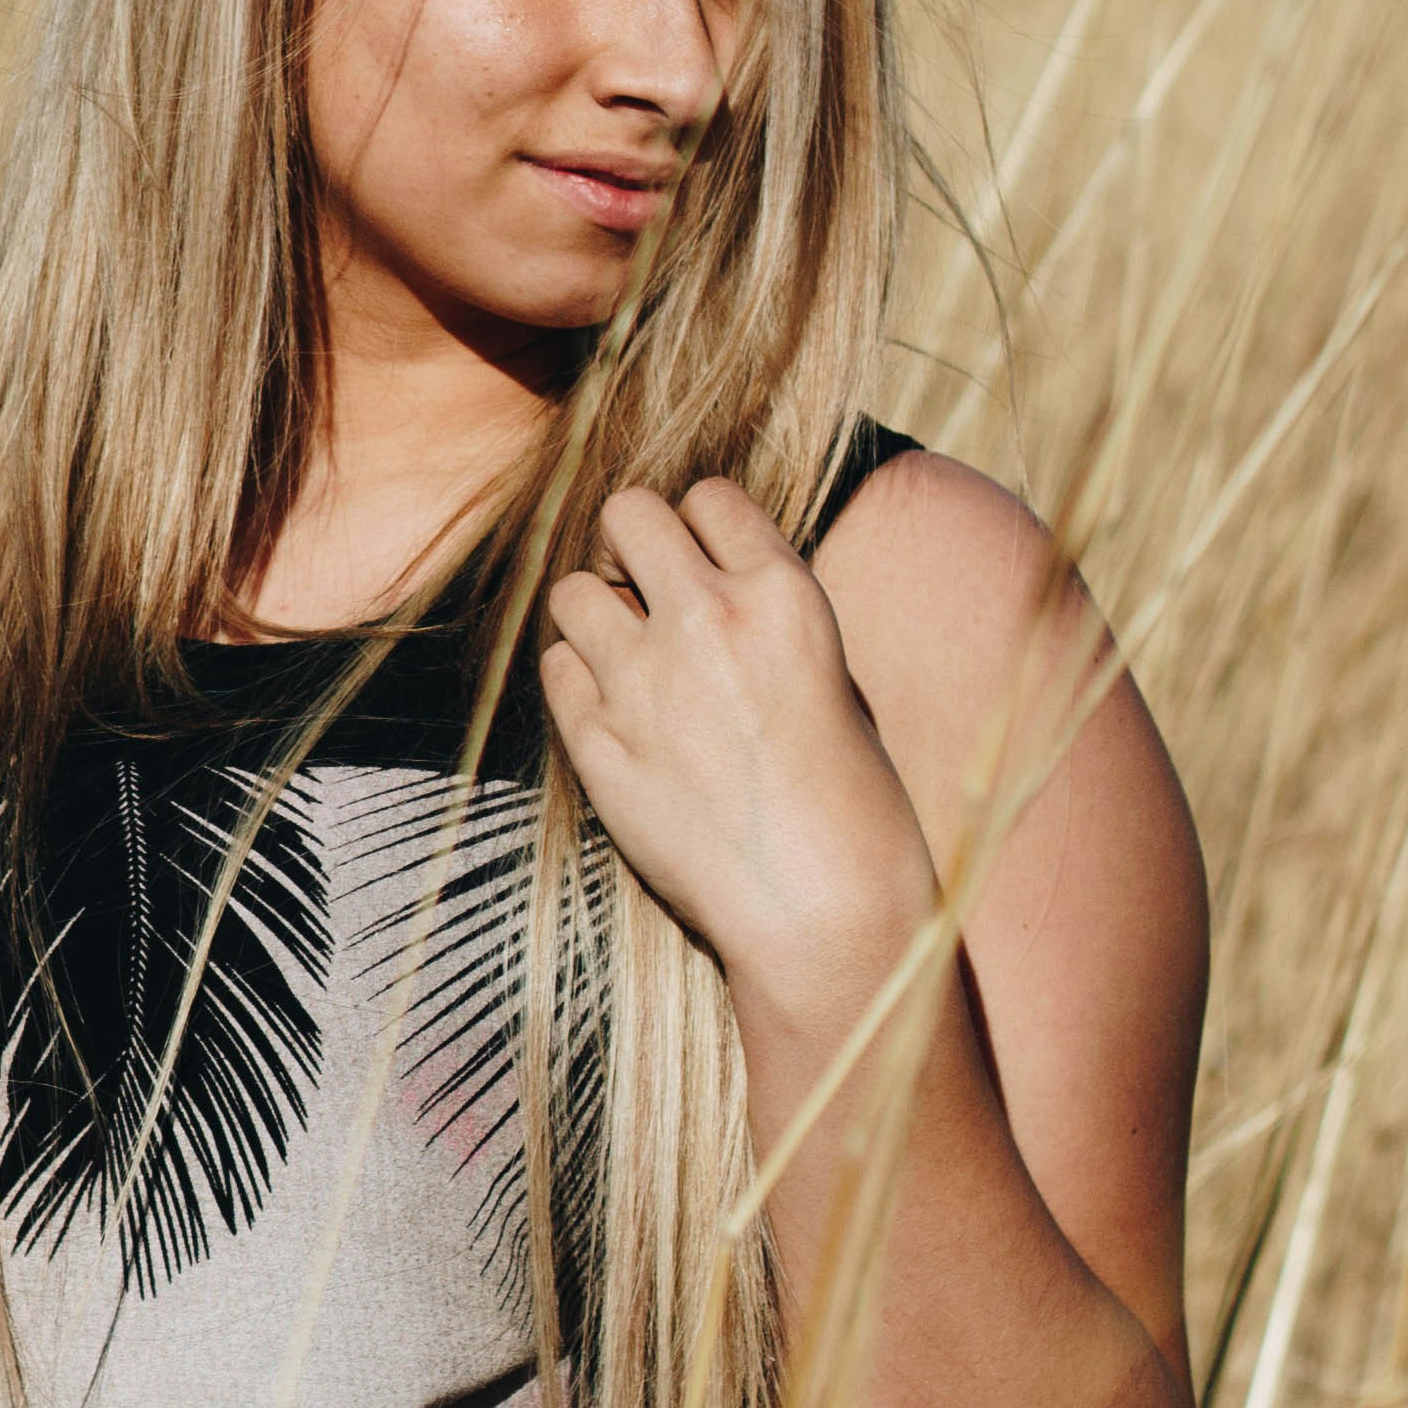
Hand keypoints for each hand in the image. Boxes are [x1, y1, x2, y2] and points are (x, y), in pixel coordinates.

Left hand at [538, 480, 936, 1019]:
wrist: (825, 909)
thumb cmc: (851, 802)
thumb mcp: (832, 680)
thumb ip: (763, 620)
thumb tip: (704, 584)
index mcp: (783, 594)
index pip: (709, 498)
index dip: (701, 528)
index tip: (704, 564)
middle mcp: (707, 620)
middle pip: (627, 513)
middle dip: (631, 545)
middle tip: (643, 589)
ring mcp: (644, 681)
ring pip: (572, 590)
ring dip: (596, 615)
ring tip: (626, 659)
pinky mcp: (598, 744)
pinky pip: (556, 669)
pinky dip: (578, 681)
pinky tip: (615, 713)